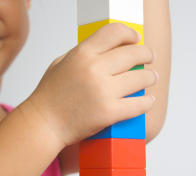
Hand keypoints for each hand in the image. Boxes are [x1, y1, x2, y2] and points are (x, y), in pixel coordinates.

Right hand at [26, 23, 157, 145]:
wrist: (44, 123)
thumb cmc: (50, 95)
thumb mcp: (61, 63)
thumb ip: (84, 53)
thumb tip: (109, 49)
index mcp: (82, 54)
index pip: (115, 32)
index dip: (130, 34)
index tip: (136, 40)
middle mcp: (94, 69)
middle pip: (134, 54)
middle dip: (147, 54)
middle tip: (150, 58)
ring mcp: (103, 91)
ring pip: (141, 78)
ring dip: (150, 77)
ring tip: (151, 78)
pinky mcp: (109, 113)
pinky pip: (139, 104)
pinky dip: (147, 102)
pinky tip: (148, 100)